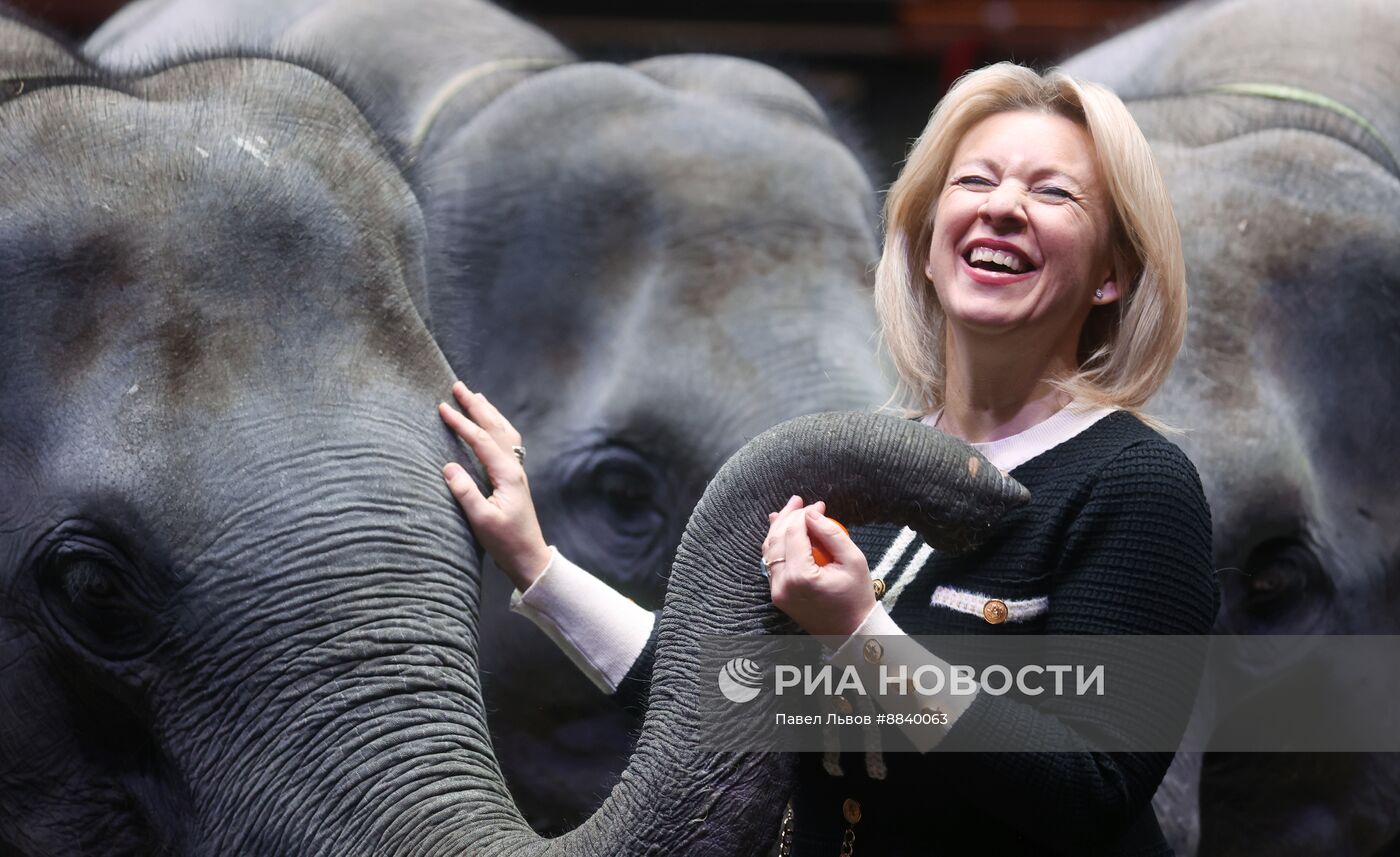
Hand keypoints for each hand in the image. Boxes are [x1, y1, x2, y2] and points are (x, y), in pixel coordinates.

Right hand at [439, 381, 551, 590]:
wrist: (529, 557)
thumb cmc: (506, 542)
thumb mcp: (482, 520)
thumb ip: (465, 493)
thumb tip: (448, 466)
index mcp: (506, 474)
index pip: (481, 440)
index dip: (461, 423)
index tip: (442, 407)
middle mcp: (514, 468)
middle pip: (495, 428)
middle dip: (476, 406)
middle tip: (458, 387)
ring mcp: (516, 472)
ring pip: (503, 432)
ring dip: (488, 413)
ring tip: (475, 397)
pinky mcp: (513, 479)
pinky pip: (506, 443)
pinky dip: (496, 427)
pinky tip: (491, 426)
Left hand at [763, 496, 874, 637]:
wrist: (851, 632)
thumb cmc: (857, 597)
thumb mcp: (854, 561)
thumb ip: (832, 534)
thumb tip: (812, 513)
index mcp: (801, 576)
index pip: (794, 533)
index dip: (804, 515)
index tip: (819, 506)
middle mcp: (782, 584)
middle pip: (776, 539)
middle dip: (787, 516)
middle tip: (800, 500)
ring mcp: (777, 591)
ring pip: (769, 551)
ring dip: (778, 528)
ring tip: (789, 510)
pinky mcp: (777, 595)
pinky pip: (772, 564)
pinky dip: (777, 546)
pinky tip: (782, 531)